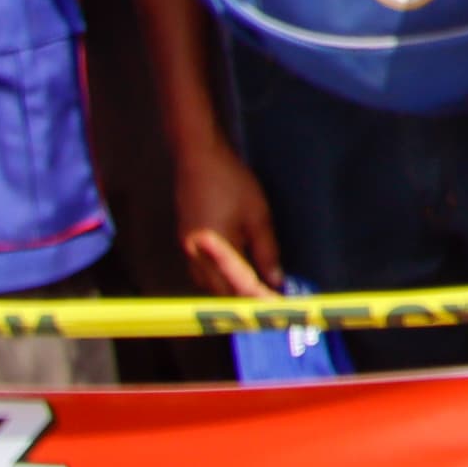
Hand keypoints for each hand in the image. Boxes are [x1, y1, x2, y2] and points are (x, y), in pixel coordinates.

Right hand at [175, 134, 280, 300]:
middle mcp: (194, 258)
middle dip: (246, 301)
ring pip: (210, 284)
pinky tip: (238, 274)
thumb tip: (275, 281)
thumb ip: (266, 252)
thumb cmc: (231, 183)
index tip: (281, 307)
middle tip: (273, 302)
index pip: (239, 286)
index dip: (261, 299)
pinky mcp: (186, 243)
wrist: (198, 159)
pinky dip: (221, 278)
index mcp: (213, 252)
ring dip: (232, 292)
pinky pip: (203, 272)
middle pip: (221, 292)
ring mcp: (187, 251)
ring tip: (259, 291)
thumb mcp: (257, 217)